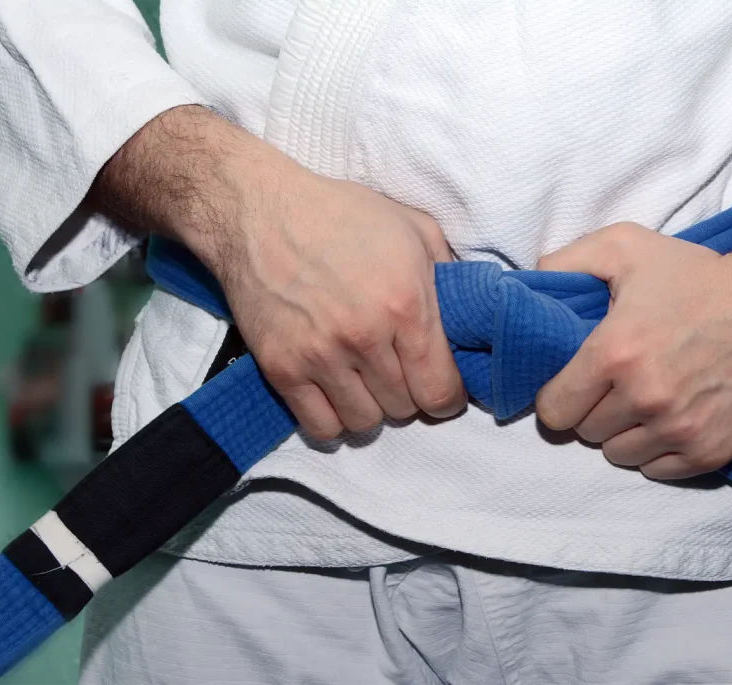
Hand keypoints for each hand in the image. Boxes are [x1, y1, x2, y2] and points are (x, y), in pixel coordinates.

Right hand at [90, 106, 465, 438]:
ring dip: (372, 408)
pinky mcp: (281, 369)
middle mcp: (365, 337)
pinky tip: (336, 395)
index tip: (443, 387)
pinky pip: (320, 427)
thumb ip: (450, 276)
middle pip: (404, 409)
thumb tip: (473, 317)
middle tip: (399, 372)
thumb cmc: (342, 215)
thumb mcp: (414, 229)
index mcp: (406, 305)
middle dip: (409, 396)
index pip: (441, 391)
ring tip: (366, 382)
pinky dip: (333, 420)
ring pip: (364, 423)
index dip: (448, 397)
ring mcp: (320, 356)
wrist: (258, 212)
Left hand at [535, 173, 731, 478]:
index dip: (558, 396)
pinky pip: (658, 470)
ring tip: (642, 400)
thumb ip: (569, 261)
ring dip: (622, 432)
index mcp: (615, 354)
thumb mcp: (627, 246)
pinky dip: (657, 450)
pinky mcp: (712, 450)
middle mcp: (645, 398)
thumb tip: (531, 282)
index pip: (554, 410)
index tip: (573, 382)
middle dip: (592, 409)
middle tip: (614, 384)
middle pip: (586, 432)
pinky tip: (669, 418)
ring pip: (619, 454)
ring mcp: (680, 429)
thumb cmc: (700, 274)